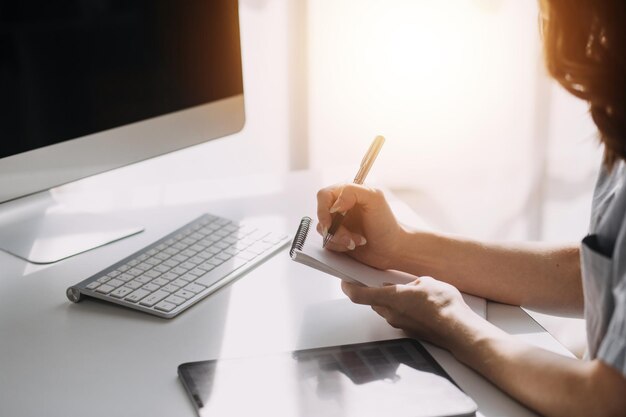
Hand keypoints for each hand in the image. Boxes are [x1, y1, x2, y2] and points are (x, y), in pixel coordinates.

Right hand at [316, 184, 405, 269]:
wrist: (392, 249)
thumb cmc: (387, 224)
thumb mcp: (375, 199)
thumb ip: (352, 192)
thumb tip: (334, 205)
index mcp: (347, 193)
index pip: (324, 195)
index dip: (323, 209)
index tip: (330, 223)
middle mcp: (341, 206)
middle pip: (321, 215)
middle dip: (334, 229)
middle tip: (349, 237)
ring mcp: (338, 223)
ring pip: (323, 230)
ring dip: (339, 239)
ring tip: (356, 241)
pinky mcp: (337, 237)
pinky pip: (327, 242)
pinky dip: (339, 246)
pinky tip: (354, 244)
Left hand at [341, 276, 481, 348]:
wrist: (459, 330)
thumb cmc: (444, 306)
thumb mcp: (426, 282)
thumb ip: (410, 283)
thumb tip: (407, 286)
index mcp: (391, 298)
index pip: (359, 295)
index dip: (349, 287)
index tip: (345, 281)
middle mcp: (391, 314)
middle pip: (373, 302)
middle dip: (374, 292)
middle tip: (378, 281)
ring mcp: (400, 325)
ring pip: (386, 310)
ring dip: (390, 301)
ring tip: (405, 290)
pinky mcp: (410, 332)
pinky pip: (399, 317)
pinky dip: (402, 309)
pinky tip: (416, 303)